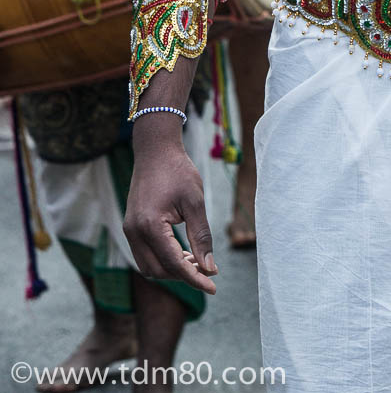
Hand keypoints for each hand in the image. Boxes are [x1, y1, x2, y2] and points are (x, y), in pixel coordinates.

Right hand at [124, 140, 217, 294]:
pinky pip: (144, 254)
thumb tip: (209, 268)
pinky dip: (162, 259)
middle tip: (208, 271)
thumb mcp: (195, 202)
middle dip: (183, 276)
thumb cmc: (178, 171)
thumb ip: (201, 236)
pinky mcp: (131, 227)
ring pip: (148, 266)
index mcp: (150, 226)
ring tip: (196, 261)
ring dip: (171, 269)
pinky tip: (182, 252)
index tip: (214, 286)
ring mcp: (129, 230)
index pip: (173, 264)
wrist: (155, 150)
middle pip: (158, 271)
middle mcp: (134, 232)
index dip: (194, 279)